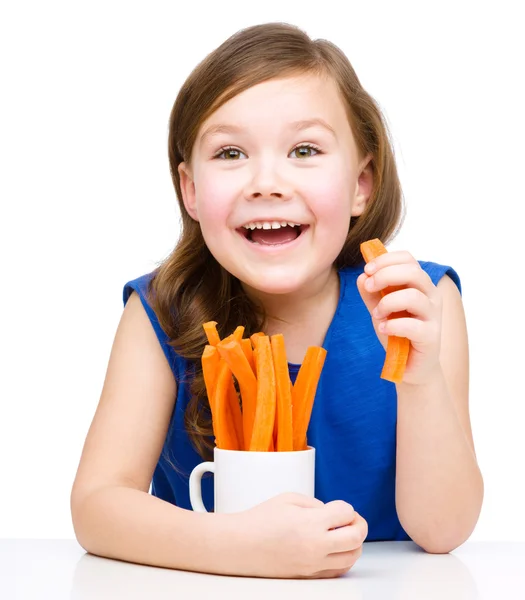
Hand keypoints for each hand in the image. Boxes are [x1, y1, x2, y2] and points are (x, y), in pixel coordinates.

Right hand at [234, 492, 367, 578]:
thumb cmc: (260, 520)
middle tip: (352, 519)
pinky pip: (338, 571)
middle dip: (359, 524)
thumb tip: (333, 513)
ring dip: (354, 543)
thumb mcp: (289, 499)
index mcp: (311, 523)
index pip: (346, 513)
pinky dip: (344, 559)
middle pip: (356, 537)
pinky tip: (336, 549)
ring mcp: (313, 564)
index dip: (345, 507)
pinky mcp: (308, 576)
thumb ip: (315, 504)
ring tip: (344, 534)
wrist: (241, 545)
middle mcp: (316, 546)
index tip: (338, 507)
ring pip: (352, 557)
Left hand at [356, 250, 442, 385]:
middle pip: (413, 272)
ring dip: (387, 303)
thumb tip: (362, 276)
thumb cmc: (396, 333)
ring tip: (377, 314)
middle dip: (385, 276)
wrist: (409, 366)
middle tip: (369, 287)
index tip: (367, 270)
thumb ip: (371, 293)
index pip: (408, 259)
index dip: (386, 260)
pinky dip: (392, 325)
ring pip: (413, 296)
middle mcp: (431, 296)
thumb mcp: (379, 309)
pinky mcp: (431, 336)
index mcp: (419, 284)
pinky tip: (383, 329)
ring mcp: (434, 316)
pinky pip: (412, 325)